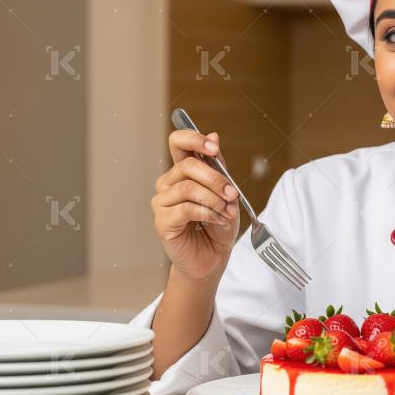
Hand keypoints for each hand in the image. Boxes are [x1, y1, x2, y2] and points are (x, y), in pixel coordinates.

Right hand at [151, 130, 239, 281]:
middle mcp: (168, 184)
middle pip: (187, 166)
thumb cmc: (218, 226)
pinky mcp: (162, 221)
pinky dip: (208, 213)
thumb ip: (219, 167)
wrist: (213, 258)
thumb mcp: (227, 194)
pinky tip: (217, 220)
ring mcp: (162, 202)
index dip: (194, 140)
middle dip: (216, 178)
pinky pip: (185, 208)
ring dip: (214, 199)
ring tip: (226, 212)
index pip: (178, 142)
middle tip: (233, 194)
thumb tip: (214, 136)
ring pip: (188, 188)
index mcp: (183, 172)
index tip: (214, 148)